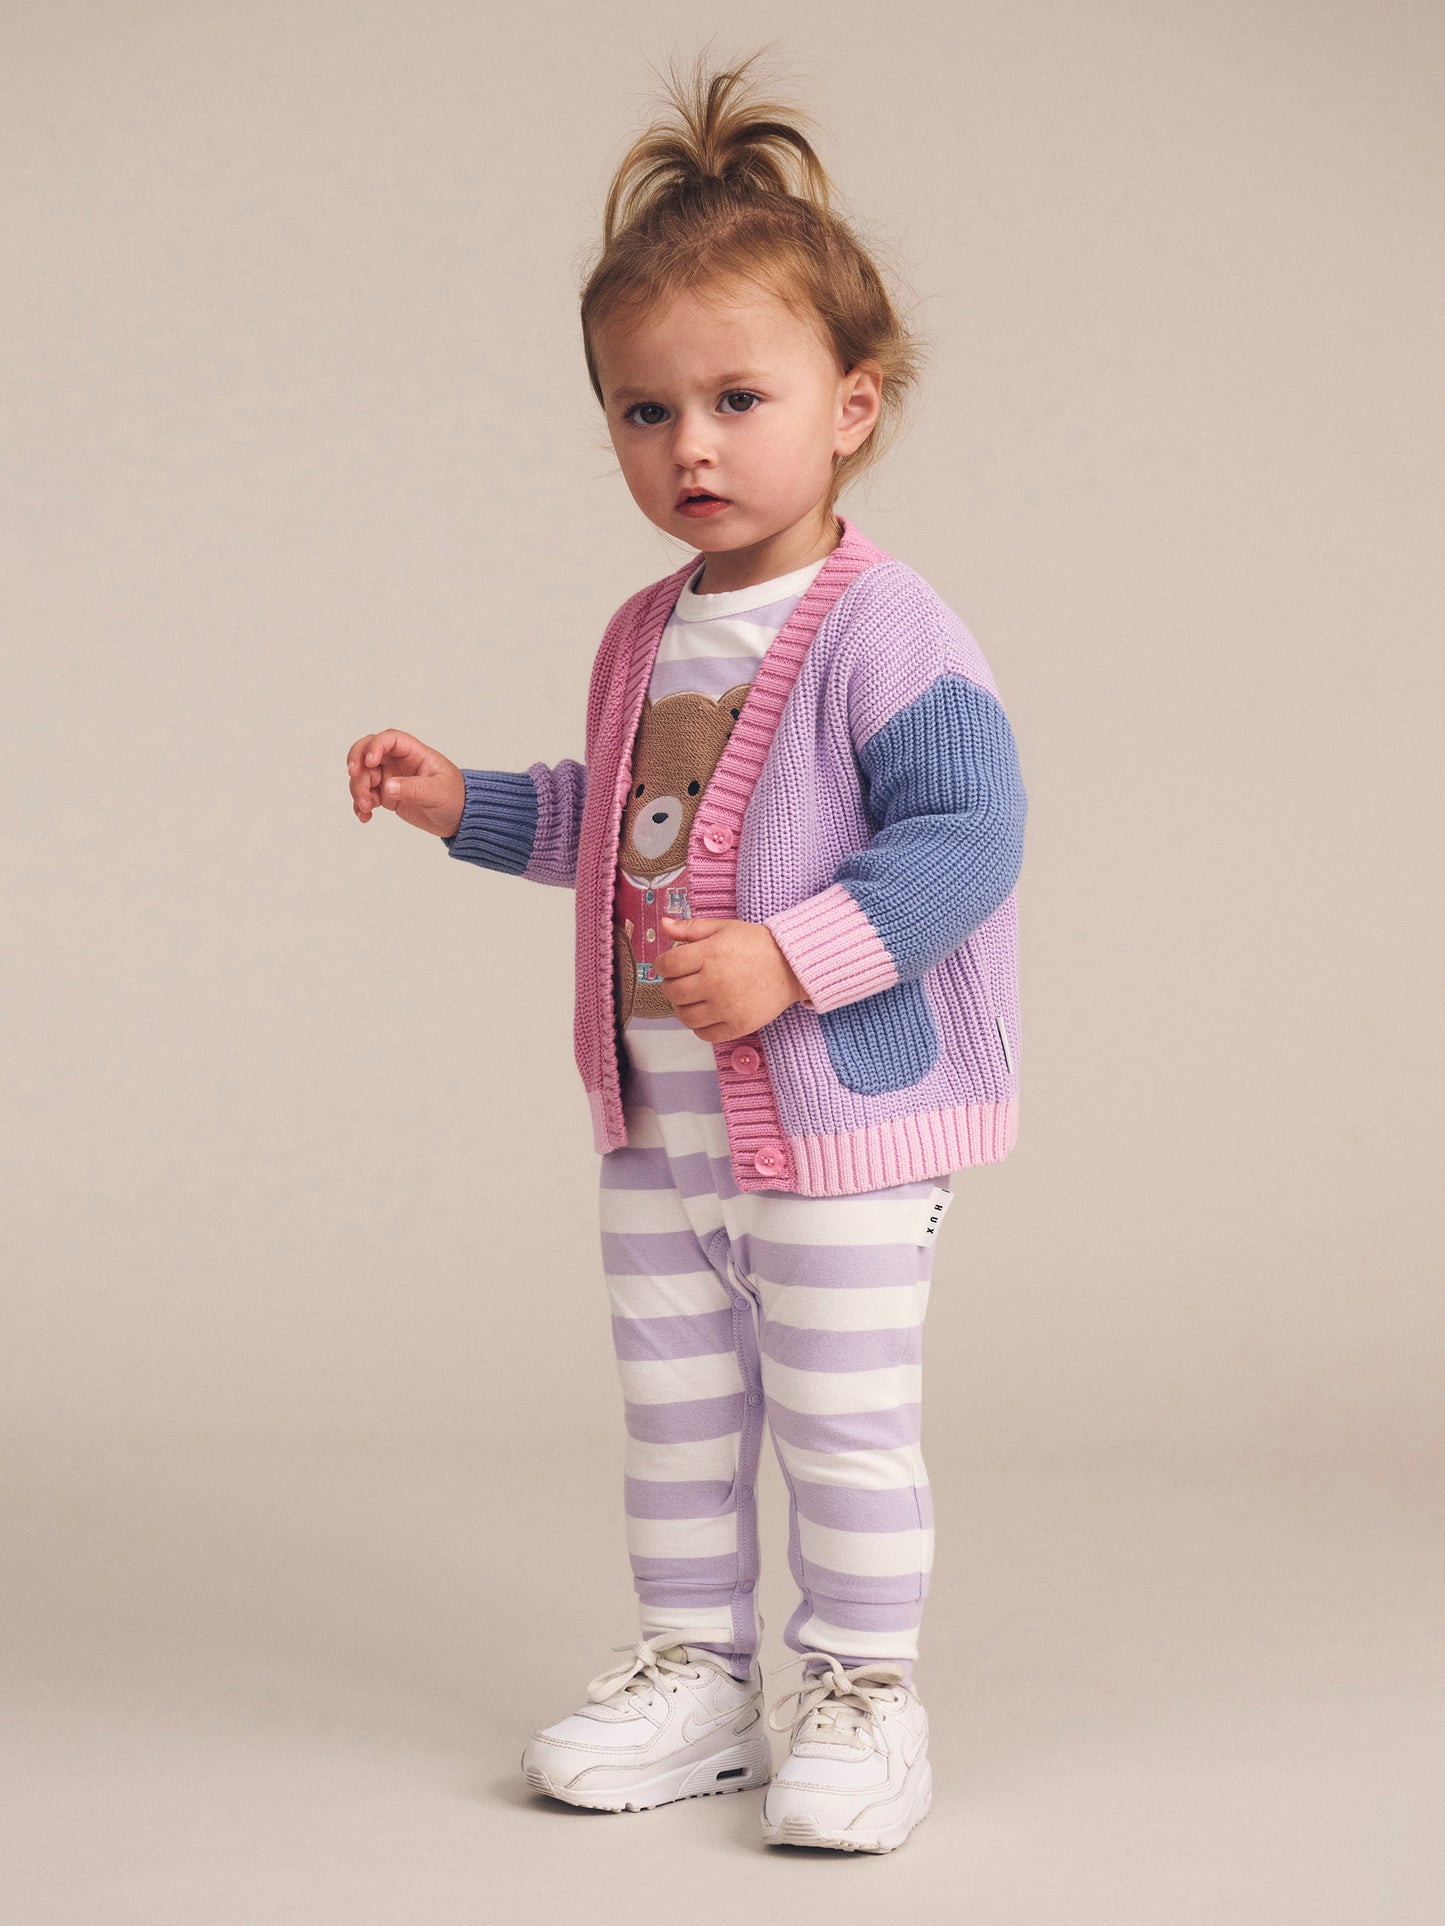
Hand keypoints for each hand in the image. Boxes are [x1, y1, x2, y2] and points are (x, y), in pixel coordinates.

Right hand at [346, 729, 465, 836]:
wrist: (459, 818)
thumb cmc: (455, 797)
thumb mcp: (437, 792)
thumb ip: (412, 788)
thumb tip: (386, 787)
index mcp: (414, 753)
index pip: (389, 739)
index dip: (375, 746)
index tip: (369, 762)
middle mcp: (399, 762)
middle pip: (368, 753)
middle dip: (357, 763)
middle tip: (354, 776)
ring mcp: (391, 778)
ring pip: (363, 776)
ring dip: (358, 789)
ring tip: (366, 807)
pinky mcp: (387, 796)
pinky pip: (367, 796)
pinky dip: (361, 805)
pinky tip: (365, 817)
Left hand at [653, 914, 811, 1041]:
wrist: (792, 966)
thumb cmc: (757, 945)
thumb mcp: (723, 928)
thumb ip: (690, 928)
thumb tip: (664, 925)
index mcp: (709, 954)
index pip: (667, 966)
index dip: (661, 966)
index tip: (667, 966)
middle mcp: (715, 982)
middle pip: (672, 992)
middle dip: (671, 986)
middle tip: (682, 981)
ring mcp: (726, 1007)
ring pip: (685, 1016)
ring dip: (683, 1007)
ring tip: (693, 999)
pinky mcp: (737, 1026)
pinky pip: (703, 1034)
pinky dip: (699, 1026)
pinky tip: (707, 1013)